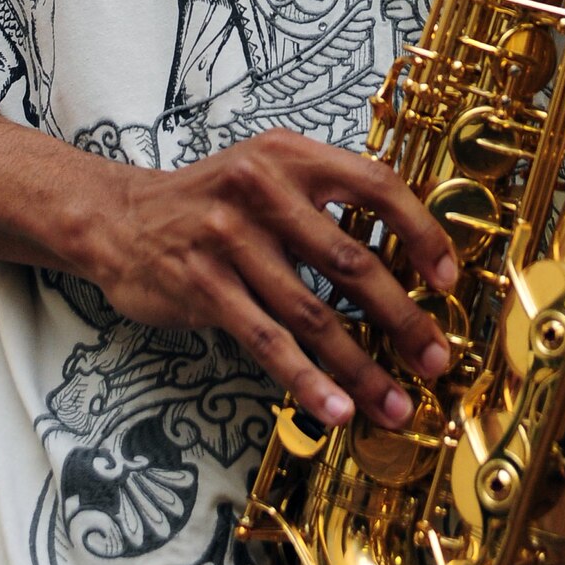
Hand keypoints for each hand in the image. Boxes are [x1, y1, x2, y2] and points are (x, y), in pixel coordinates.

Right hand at [90, 130, 457, 434]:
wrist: (117, 219)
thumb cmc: (208, 203)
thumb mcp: (265, 174)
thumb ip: (322, 202)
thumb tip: (403, 260)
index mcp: (290, 155)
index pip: (376, 185)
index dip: (420, 233)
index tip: (447, 279)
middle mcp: (262, 188)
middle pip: (352, 262)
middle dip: (403, 319)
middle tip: (436, 359)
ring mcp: (229, 237)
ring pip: (313, 315)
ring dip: (361, 367)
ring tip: (394, 405)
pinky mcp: (203, 284)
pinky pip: (267, 341)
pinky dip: (306, 381)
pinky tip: (334, 410)